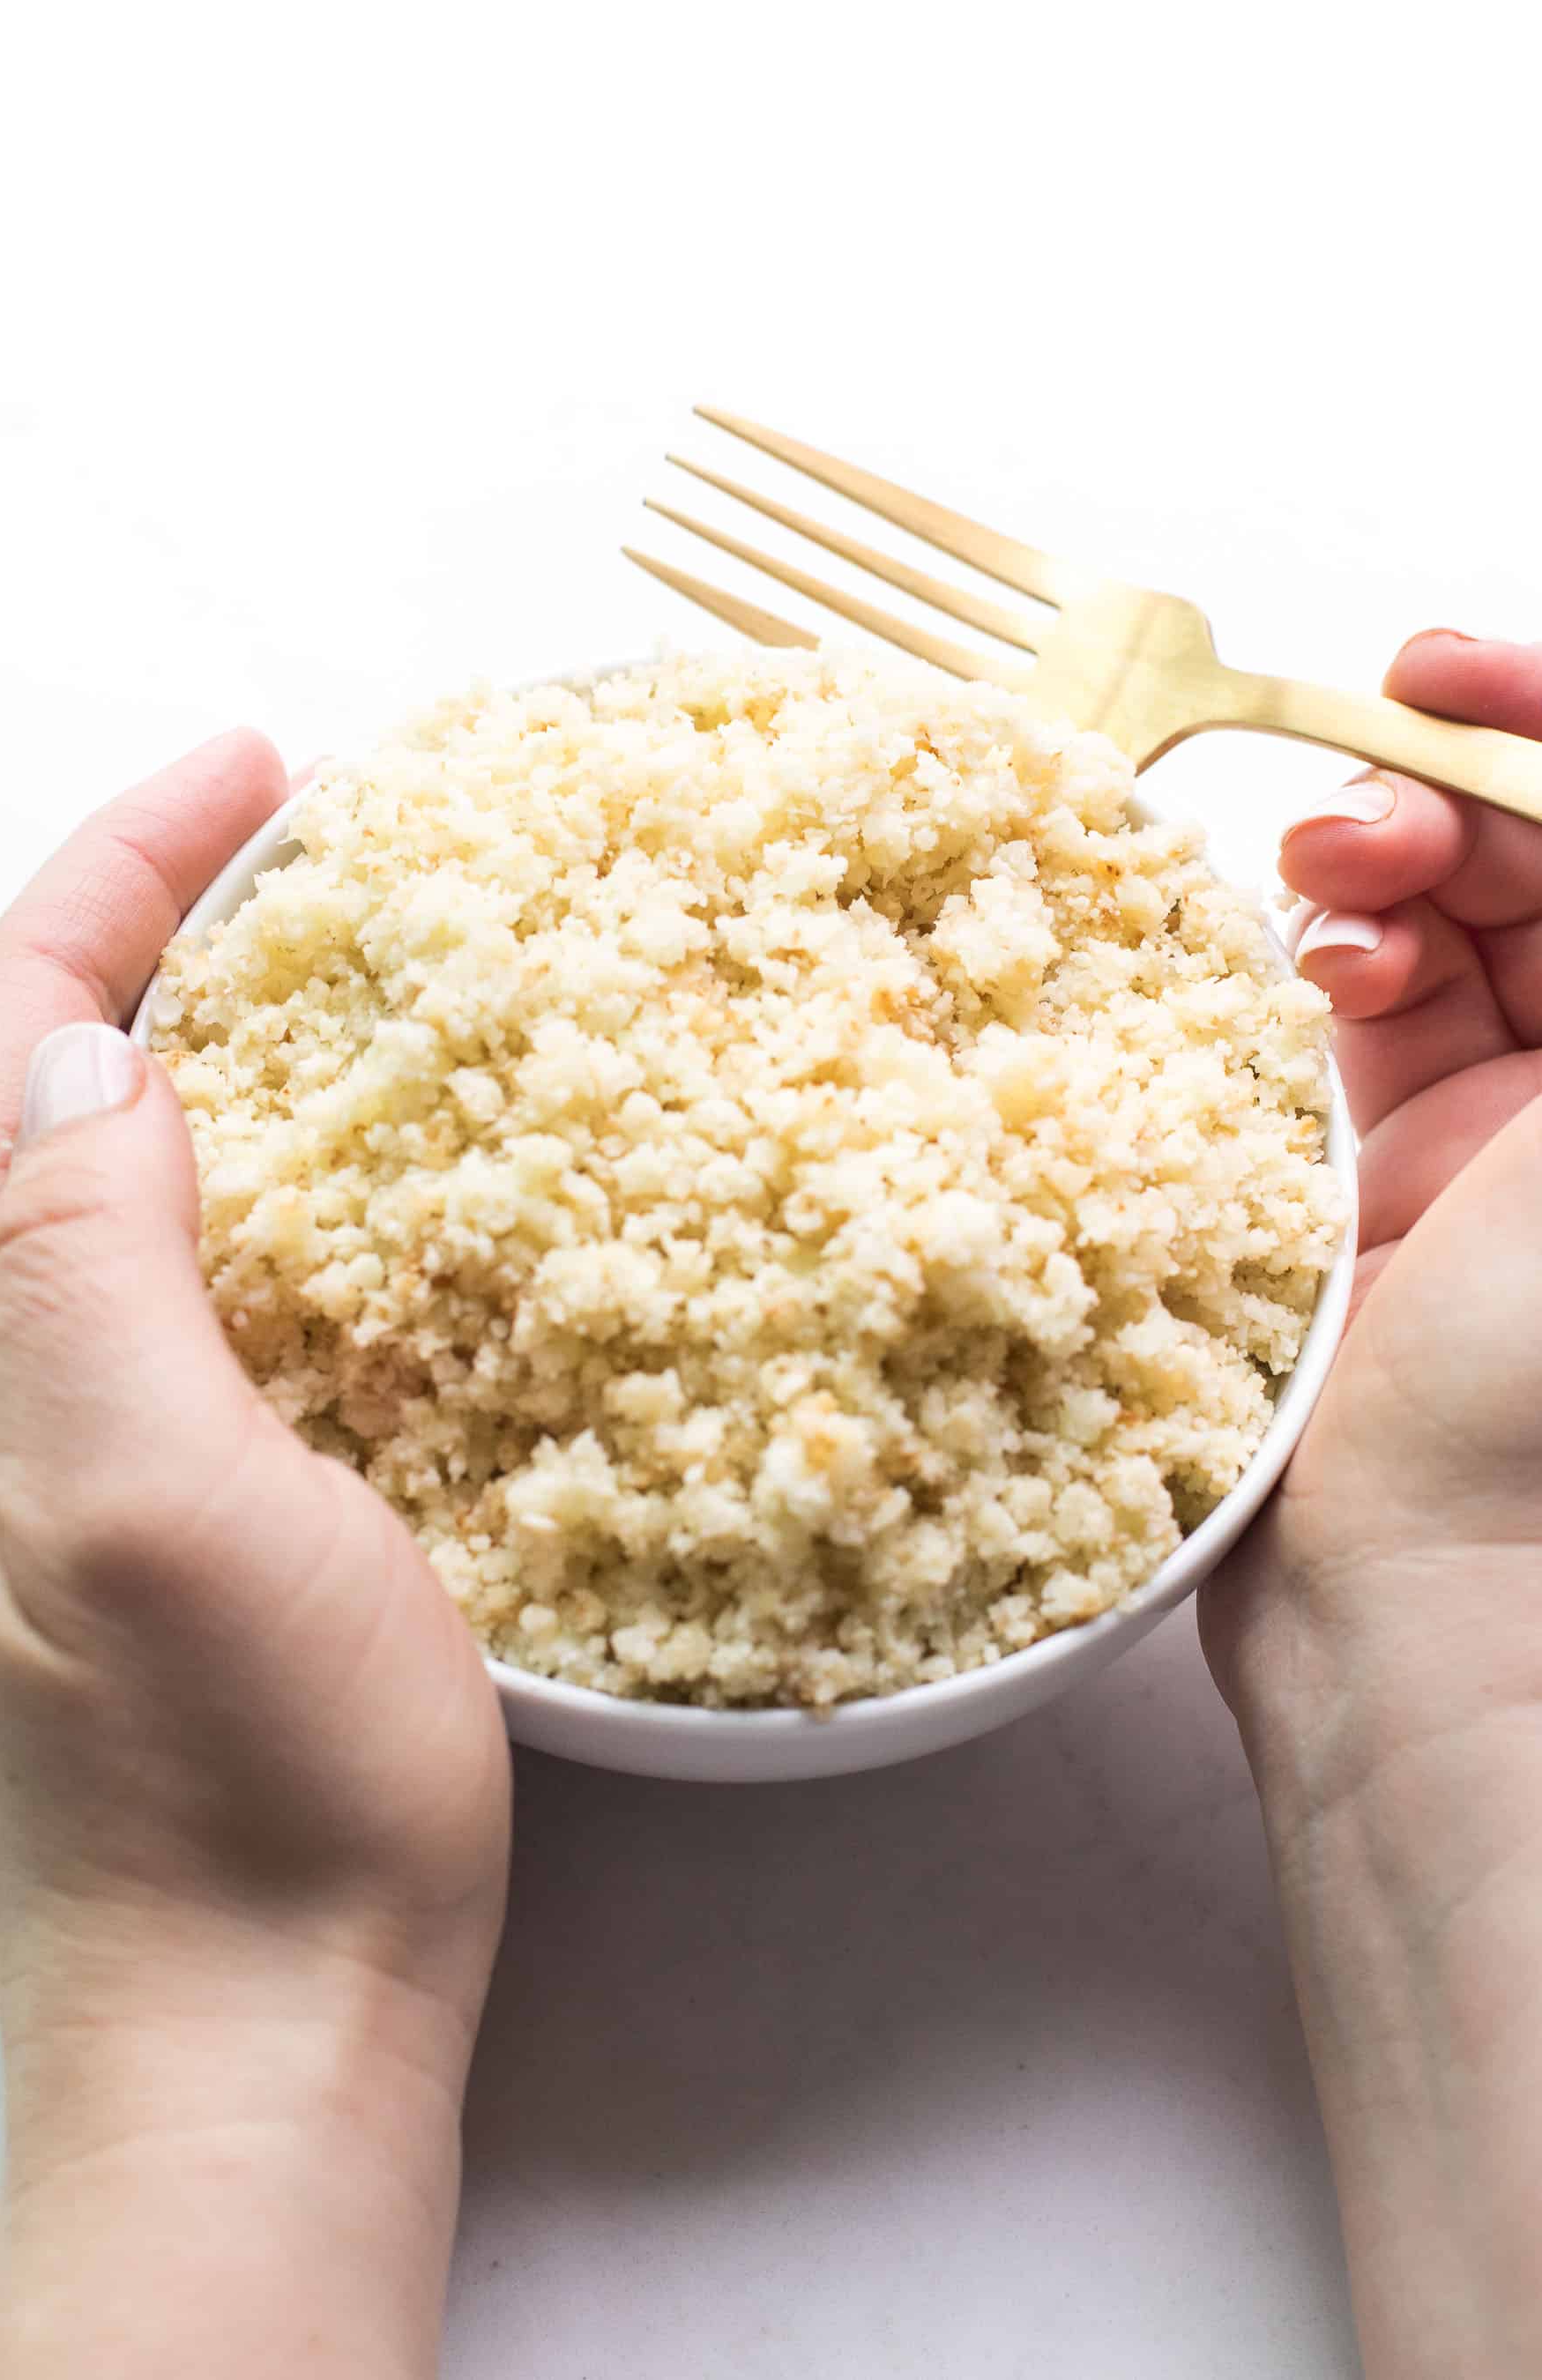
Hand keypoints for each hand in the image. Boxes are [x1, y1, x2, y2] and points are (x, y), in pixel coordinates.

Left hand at [0, 733, 509, 2378]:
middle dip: (155, 933)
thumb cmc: (234, 1795)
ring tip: (344, 966)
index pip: (12, 1042)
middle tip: (304, 845)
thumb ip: (87, 1271)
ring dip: (220, 1046)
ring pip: (126, 1182)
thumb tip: (110, 1062)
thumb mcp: (151, 1508)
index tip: (265, 770)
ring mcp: (75, 1449)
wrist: (265, 2030)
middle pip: (41, 1092)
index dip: (124, 880)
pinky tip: (373, 1185)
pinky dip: (281, 1185)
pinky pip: (203, 1288)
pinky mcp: (170, 1509)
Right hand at [1202, 634, 1541, 2377]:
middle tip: (1368, 770)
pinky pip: (1341, 1011)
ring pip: (1436, 916)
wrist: (1422, 1617)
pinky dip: (1320, 961)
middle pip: (1536, 863)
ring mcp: (1493, 1135)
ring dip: (1378, 860)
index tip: (1451, 668)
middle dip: (1453, 786)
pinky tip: (1303, 966)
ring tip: (1324, 877)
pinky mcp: (1368, 1178)